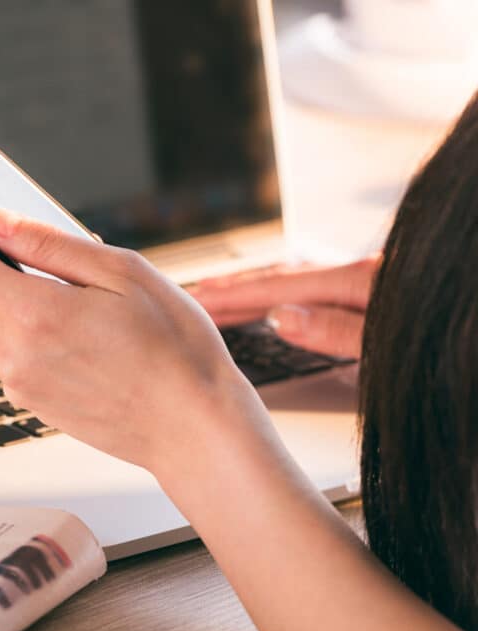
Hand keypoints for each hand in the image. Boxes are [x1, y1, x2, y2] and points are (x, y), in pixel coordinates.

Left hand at [0, 184, 272, 474]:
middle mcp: (13, 354)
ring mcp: (19, 383)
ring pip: (13, 319)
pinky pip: (25, 350)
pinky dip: (50, 336)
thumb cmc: (173, 350)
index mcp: (34, 314)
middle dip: (28, 272)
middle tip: (90, 283)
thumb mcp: (122, 273)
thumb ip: (47, 244)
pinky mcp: (30, 401)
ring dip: (44, 307)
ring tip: (106, 326)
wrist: (193, 429)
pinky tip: (97, 350)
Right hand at [189, 256, 379, 358]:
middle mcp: (359, 272)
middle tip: (196, 297)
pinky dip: (289, 291)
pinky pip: (319, 287)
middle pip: (280, 281)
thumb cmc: (459, 340)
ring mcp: (371, 278)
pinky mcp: (381, 289)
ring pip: (299, 282)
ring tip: (228, 293)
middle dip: (235, 290)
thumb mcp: (391, 340)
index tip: (195, 299)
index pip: (276, 289)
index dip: (232, 296)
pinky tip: (287, 297)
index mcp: (356, 281)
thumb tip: (279, 316)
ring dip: (259, 289)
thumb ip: (338, 329)